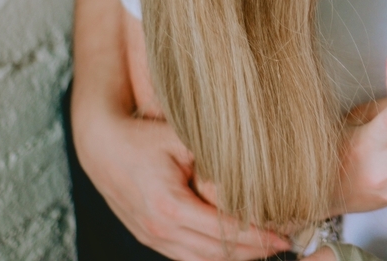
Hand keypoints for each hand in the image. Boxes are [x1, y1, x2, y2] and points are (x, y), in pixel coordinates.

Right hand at [78, 113, 290, 260]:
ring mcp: (153, 238)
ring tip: (267, 247)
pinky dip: (214, 255)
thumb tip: (254, 179)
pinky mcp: (150, 238)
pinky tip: (236, 247)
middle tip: (285, 242)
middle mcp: (160, 230)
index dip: (258, 236)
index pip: (225, 232)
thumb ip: (215, 161)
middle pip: (217, 253)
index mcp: (170, 207)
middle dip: (254, 251)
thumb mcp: (182, 140)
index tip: (284, 235)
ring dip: (236, 258)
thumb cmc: (144, 137)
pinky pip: (187, 257)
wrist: (101, 146)